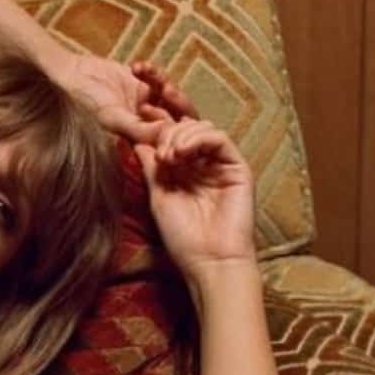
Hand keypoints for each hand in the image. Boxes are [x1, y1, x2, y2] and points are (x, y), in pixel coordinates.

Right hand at [45, 52, 197, 143]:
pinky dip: (152, 71)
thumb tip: (168, 133)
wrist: (73, 75)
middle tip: (166, 89)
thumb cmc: (87, 102)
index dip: (177, 129)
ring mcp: (149, 103)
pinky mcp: (146, 83)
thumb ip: (140, 129)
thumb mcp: (112, 118)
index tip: (171, 116)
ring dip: (164, 83)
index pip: (171, 140)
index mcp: (141, 140)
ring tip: (150, 77)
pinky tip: (135, 66)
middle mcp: (148, 124)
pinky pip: (161, 78)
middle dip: (177, 102)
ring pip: (173, 96)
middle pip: (180, 118)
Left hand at [131, 118, 254, 277]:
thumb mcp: (159, 197)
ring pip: (203, 127)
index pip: (171, 136)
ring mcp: (221, 165)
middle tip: (154, 141)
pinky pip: (220, 139)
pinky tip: (181, 153)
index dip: (157, 121)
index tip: (138, 112)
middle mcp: (203, 164)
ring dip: (180, 134)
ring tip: (167, 156)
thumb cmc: (183, 238)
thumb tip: (137, 141)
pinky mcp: (237, 168)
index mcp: (183, 170)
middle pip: (187, 126)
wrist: (209, 262)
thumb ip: (152, 168)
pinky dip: (198, 138)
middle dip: (167, 125)